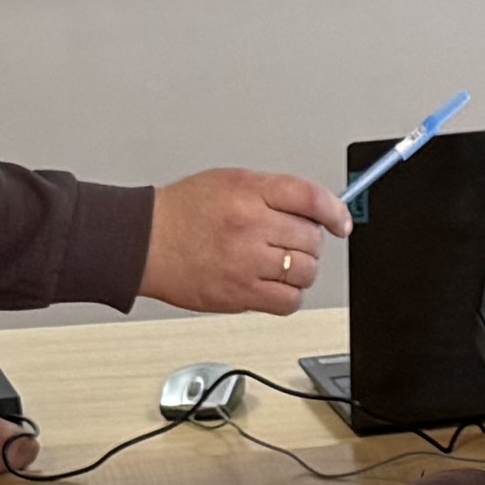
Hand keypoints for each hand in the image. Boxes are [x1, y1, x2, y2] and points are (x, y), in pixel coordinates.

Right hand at [142, 167, 346, 317]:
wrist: (144, 242)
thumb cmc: (182, 213)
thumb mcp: (229, 182)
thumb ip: (272, 194)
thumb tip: (314, 210)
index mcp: (249, 191)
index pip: (310, 198)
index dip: (335, 212)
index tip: (340, 223)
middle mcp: (250, 224)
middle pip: (311, 238)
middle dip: (308, 242)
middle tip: (291, 242)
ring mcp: (246, 261)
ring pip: (304, 271)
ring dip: (300, 270)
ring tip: (280, 265)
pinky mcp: (240, 294)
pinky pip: (288, 301)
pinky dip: (289, 296)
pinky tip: (275, 286)